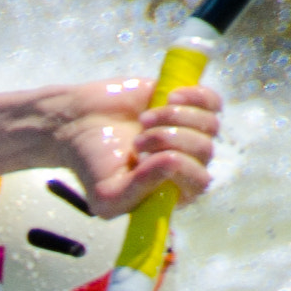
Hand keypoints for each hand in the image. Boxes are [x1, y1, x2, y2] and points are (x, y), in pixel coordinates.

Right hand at [44, 79, 220, 218]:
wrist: (77, 122)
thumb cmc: (91, 162)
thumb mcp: (106, 194)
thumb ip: (139, 191)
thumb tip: (172, 163)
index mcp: (173, 191)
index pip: (199, 182)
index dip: (176, 166)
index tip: (141, 156)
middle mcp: (187, 164)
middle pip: (205, 151)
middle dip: (169, 139)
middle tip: (137, 139)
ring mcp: (190, 133)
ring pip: (210, 125)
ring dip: (174, 117)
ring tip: (144, 119)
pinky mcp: (187, 105)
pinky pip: (214, 102)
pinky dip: (194, 96)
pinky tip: (169, 96)